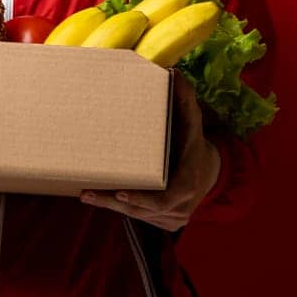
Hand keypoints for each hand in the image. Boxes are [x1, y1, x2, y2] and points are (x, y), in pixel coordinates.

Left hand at [80, 71, 220, 230]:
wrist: (210, 172)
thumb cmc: (194, 143)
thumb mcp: (193, 123)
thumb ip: (185, 101)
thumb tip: (174, 73)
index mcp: (188, 182)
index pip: (165, 199)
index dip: (143, 198)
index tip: (120, 193)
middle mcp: (182, 206)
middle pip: (144, 209)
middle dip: (114, 202)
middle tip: (88, 193)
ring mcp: (174, 218)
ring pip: (138, 215)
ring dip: (111, 206)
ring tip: (86, 194)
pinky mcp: (165, 223)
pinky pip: (140, 217)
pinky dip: (120, 208)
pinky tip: (99, 198)